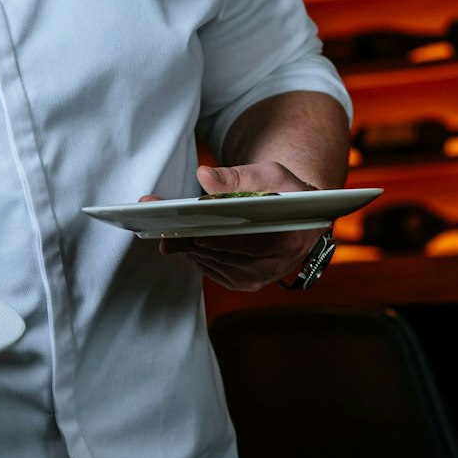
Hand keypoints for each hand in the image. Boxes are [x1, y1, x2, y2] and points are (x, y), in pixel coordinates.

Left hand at [139, 161, 323, 291]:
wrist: (298, 218)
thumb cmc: (285, 192)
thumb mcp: (270, 175)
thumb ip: (237, 177)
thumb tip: (205, 177)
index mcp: (288, 240)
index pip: (246, 242)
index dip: (216, 236)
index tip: (189, 229)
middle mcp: (272, 266)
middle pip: (222, 253)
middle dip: (189, 237)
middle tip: (159, 223)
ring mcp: (256, 278)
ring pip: (212, 262)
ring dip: (185, 245)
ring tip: (161, 228)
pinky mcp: (242, 282)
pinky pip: (211, 268)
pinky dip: (194, 252)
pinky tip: (180, 237)